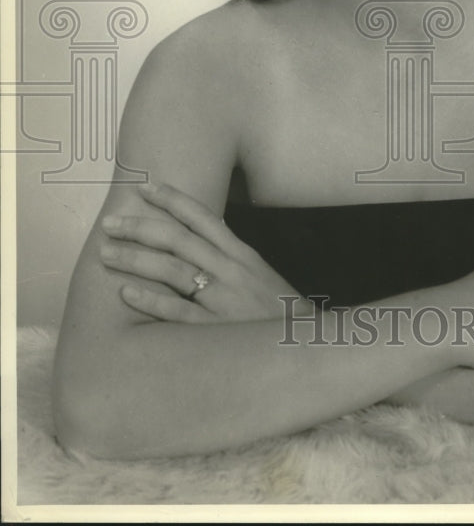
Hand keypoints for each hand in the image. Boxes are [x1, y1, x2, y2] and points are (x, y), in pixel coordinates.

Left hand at [100, 182, 304, 322]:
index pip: (203, 217)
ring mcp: (223, 299)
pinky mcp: (215, 330)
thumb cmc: (278, 311)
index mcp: (241, 254)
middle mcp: (230, 270)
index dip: (172, 199)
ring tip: (107, 253)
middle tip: (110, 223)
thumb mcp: (259, 275)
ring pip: (173, 270)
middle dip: (141, 227)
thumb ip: (229, 258)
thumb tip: (194, 243)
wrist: (307, 345)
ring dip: (136, 259)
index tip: (145, 187)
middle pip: (179, 240)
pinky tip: (126, 293)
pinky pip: (178, 312)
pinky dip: (151, 301)